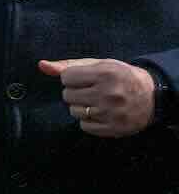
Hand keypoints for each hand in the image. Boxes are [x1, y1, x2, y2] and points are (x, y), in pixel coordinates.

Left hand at [38, 58, 157, 137]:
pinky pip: (84, 126)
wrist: (152, 96)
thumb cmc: (120, 76)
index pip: (66, 78)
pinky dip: (88, 120)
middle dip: (76, 92)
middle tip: (92, 91)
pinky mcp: (114, 129)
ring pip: (74, 111)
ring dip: (81, 107)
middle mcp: (109, 94)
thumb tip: (41, 65)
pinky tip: (101, 113)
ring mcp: (111, 113)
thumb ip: (68, 65)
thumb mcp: (98, 64)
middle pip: (67, 95)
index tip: (85, 79)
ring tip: (97, 102)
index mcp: (105, 73)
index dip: (72, 78)